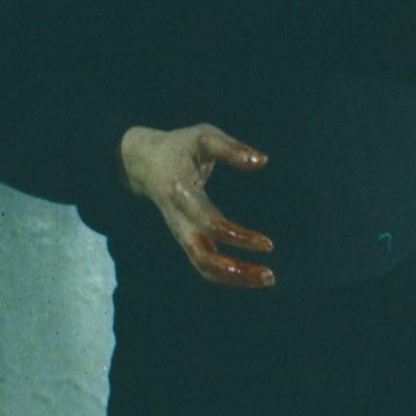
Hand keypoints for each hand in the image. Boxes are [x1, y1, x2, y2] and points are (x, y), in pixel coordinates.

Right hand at [119, 123, 273, 286]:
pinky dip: (227, 274)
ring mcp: (180, 232)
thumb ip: (232, 149)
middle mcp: (178, 220)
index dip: (239, 237)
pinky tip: (252, 273)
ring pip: (203, 266)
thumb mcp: (204, 137)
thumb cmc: (181, 146)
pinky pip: (204, 264)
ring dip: (234, 278)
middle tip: (270, 275)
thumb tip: (262, 160)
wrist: (144, 161)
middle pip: (203, 258)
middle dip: (236, 271)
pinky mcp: (185, 237)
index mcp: (182, 194)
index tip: (268, 244)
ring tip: (267, 278)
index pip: (211, 225)